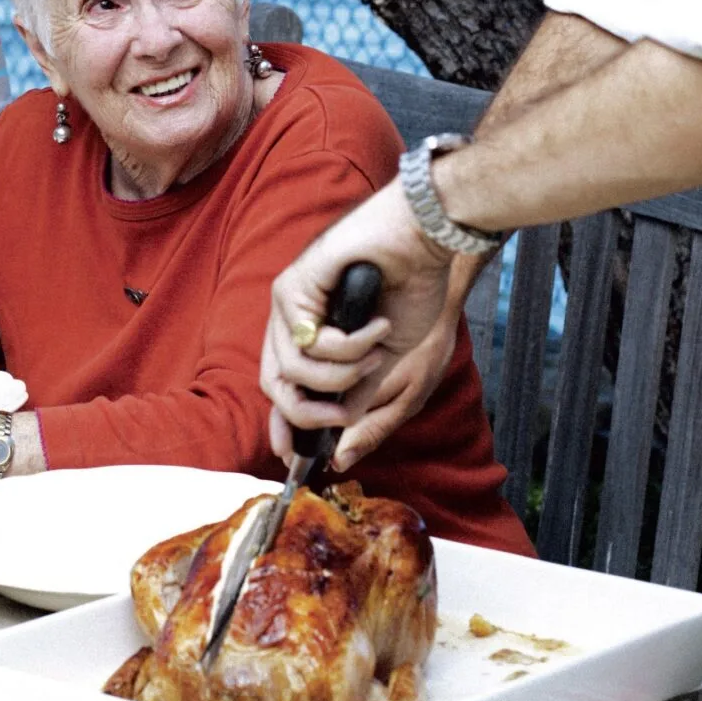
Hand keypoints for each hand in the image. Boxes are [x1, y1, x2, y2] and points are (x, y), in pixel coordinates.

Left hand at [261, 178, 456, 469]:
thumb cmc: (413, 292)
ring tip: (376, 350)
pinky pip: (308, 342)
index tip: (294, 458)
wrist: (427, 242)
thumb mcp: (390, 365)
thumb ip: (360, 403)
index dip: (284, 426)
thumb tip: (340, 449)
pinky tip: (376, 325)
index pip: (282, 388)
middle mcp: (293, 320)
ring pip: (291, 371)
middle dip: (308, 413)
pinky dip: (349, 346)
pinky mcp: (294, 284)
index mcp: (311, 336)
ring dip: (343, 374)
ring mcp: (290, 302)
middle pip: (274, 385)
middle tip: (344, 415)